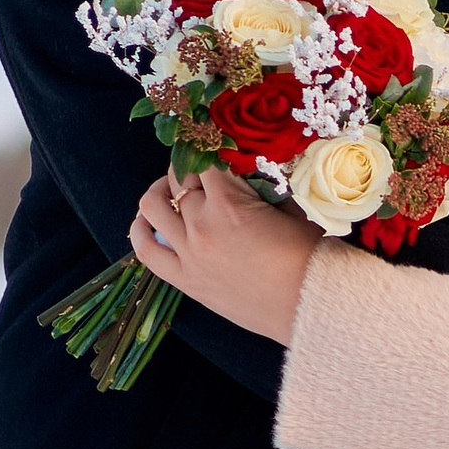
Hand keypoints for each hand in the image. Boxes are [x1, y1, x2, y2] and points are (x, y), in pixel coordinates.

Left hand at [128, 163, 320, 342]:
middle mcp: (201, 225)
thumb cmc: (307, 256)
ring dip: (162, 189)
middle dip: (193, 168)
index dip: (211, 149)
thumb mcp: (288, 206)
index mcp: (229, 203)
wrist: (308, 304)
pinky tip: (145, 220)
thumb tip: (243, 171)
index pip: (206, 160)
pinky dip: (139, 230)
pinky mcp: (185, 279)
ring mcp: (189, 253)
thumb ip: (260, 185)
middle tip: (205, 169)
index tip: (215, 145)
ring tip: (172, 188)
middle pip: (181, 179)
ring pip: (154, 206)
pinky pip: (146, 250)